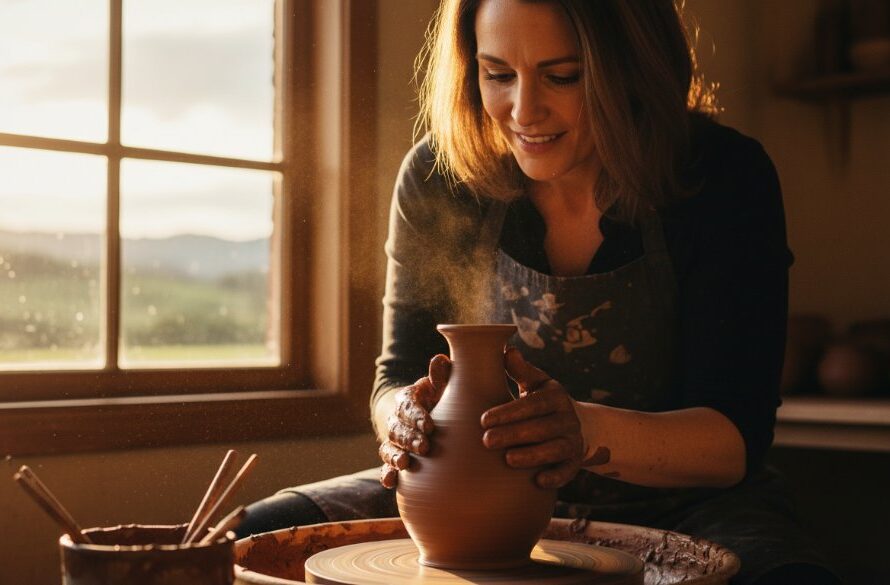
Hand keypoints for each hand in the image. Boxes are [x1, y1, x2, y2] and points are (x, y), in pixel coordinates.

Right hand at [378, 354, 450, 488]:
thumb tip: (440, 360)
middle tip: (425, 447)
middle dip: (409, 438)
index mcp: (407, 399)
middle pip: (397, 428)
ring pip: (389, 447)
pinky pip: (386, 466)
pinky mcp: (393, 457)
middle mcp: (396, 419)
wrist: (424, 416)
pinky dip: (386, 474)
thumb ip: (441, 376)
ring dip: (396, 455)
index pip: (408, 406)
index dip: (416, 416)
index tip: (429, 425)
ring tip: (405, 463)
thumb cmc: (438, 398)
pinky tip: (390, 482)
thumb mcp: (440, 386)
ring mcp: (393, 440)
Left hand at [480, 347, 583, 488]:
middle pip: (541, 428)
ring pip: (555, 449)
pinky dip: (555, 477)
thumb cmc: (542, 402)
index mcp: (556, 396)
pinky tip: (538, 481)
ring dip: (532, 456)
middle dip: (513, 434)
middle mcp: (568, 418)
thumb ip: (520, 370)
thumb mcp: (535, 383)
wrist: (576, 425)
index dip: (509, 412)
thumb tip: (506, 351)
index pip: (532, 404)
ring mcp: (573, 441)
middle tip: (486, 441)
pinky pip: (567, 471)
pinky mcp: (575, 463)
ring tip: (507, 459)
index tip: (484, 419)